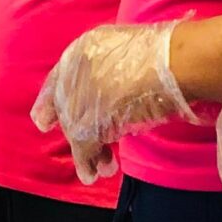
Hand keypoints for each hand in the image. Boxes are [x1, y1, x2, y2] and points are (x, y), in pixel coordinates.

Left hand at [28, 21, 193, 184]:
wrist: (176, 63)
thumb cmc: (167, 54)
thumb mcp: (126, 49)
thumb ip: (109, 69)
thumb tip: (107, 96)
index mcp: (83, 49)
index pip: (58, 80)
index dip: (50, 103)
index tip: (44, 121)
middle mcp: (75, 70)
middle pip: (67, 109)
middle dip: (76, 134)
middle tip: (93, 153)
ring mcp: (80, 95)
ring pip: (74, 130)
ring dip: (86, 153)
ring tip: (104, 168)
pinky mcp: (89, 121)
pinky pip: (83, 146)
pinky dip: (88, 162)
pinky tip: (95, 173)